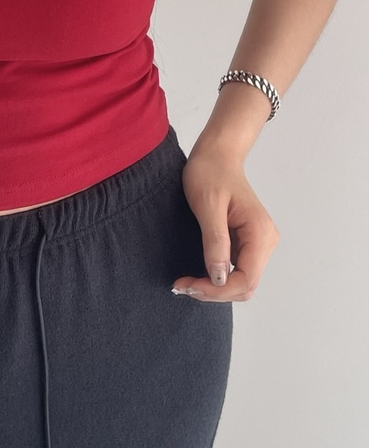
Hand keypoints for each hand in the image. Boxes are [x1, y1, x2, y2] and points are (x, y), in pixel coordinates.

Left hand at [172, 146, 280, 301]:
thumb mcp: (208, 205)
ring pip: (241, 282)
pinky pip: (235, 271)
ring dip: (214, 288)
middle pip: (246, 286)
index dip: (217, 290)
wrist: (216, 155)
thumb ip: (215, 241)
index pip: (246, 280)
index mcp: (260, 232)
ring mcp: (257, 243)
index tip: (188, 285)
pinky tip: (196, 274)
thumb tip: (219, 277)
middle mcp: (264, 241)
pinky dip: (216, 278)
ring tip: (186, 282)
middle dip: (214, 292)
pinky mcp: (246, 243)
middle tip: (182, 286)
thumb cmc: (210, 173)